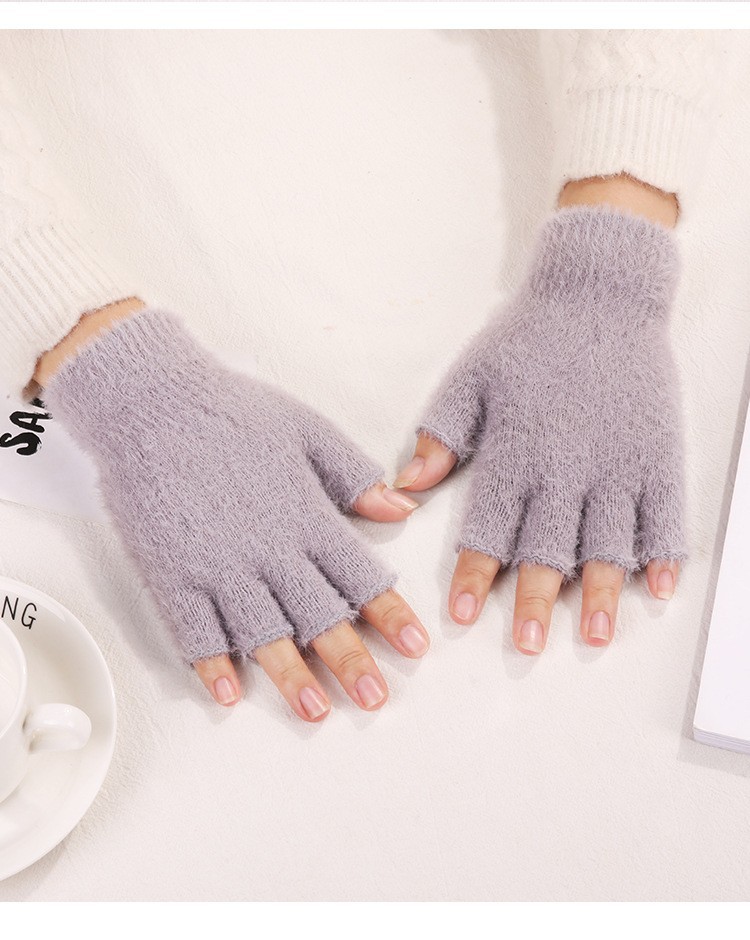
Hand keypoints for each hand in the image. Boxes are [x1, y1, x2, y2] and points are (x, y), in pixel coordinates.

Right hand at [41, 305, 427, 716]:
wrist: (153, 404)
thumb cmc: (232, 413)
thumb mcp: (308, 431)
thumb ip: (355, 477)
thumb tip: (401, 509)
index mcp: (306, 518)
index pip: (361, 578)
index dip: (391, 616)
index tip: (414, 648)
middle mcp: (268, 552)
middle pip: (319, 618)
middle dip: (352, 663)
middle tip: (375, 699)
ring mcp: (218, 568)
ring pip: (262, 636)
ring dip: (291, 677)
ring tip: (315, 711)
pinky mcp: (172, 574)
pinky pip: (194, 631)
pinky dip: (212, 665)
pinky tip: (229, 692)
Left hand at [395, 203, 684, 652]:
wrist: (599, 294)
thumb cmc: (528, 339)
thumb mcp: (470, 381)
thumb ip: (440, 437)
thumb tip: (405, 489)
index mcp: (515, 452)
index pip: (489, 529)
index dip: (475, 577)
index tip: (463, 616)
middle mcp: (566, 467)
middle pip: (547, 547)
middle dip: (534, 600)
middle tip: (527, 644)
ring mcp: (616, 463)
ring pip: (606, 541)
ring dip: (598, 592)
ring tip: (592, 635)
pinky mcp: (656, 454)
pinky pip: (663, 514)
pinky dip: (661, 554)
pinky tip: (656, 589)